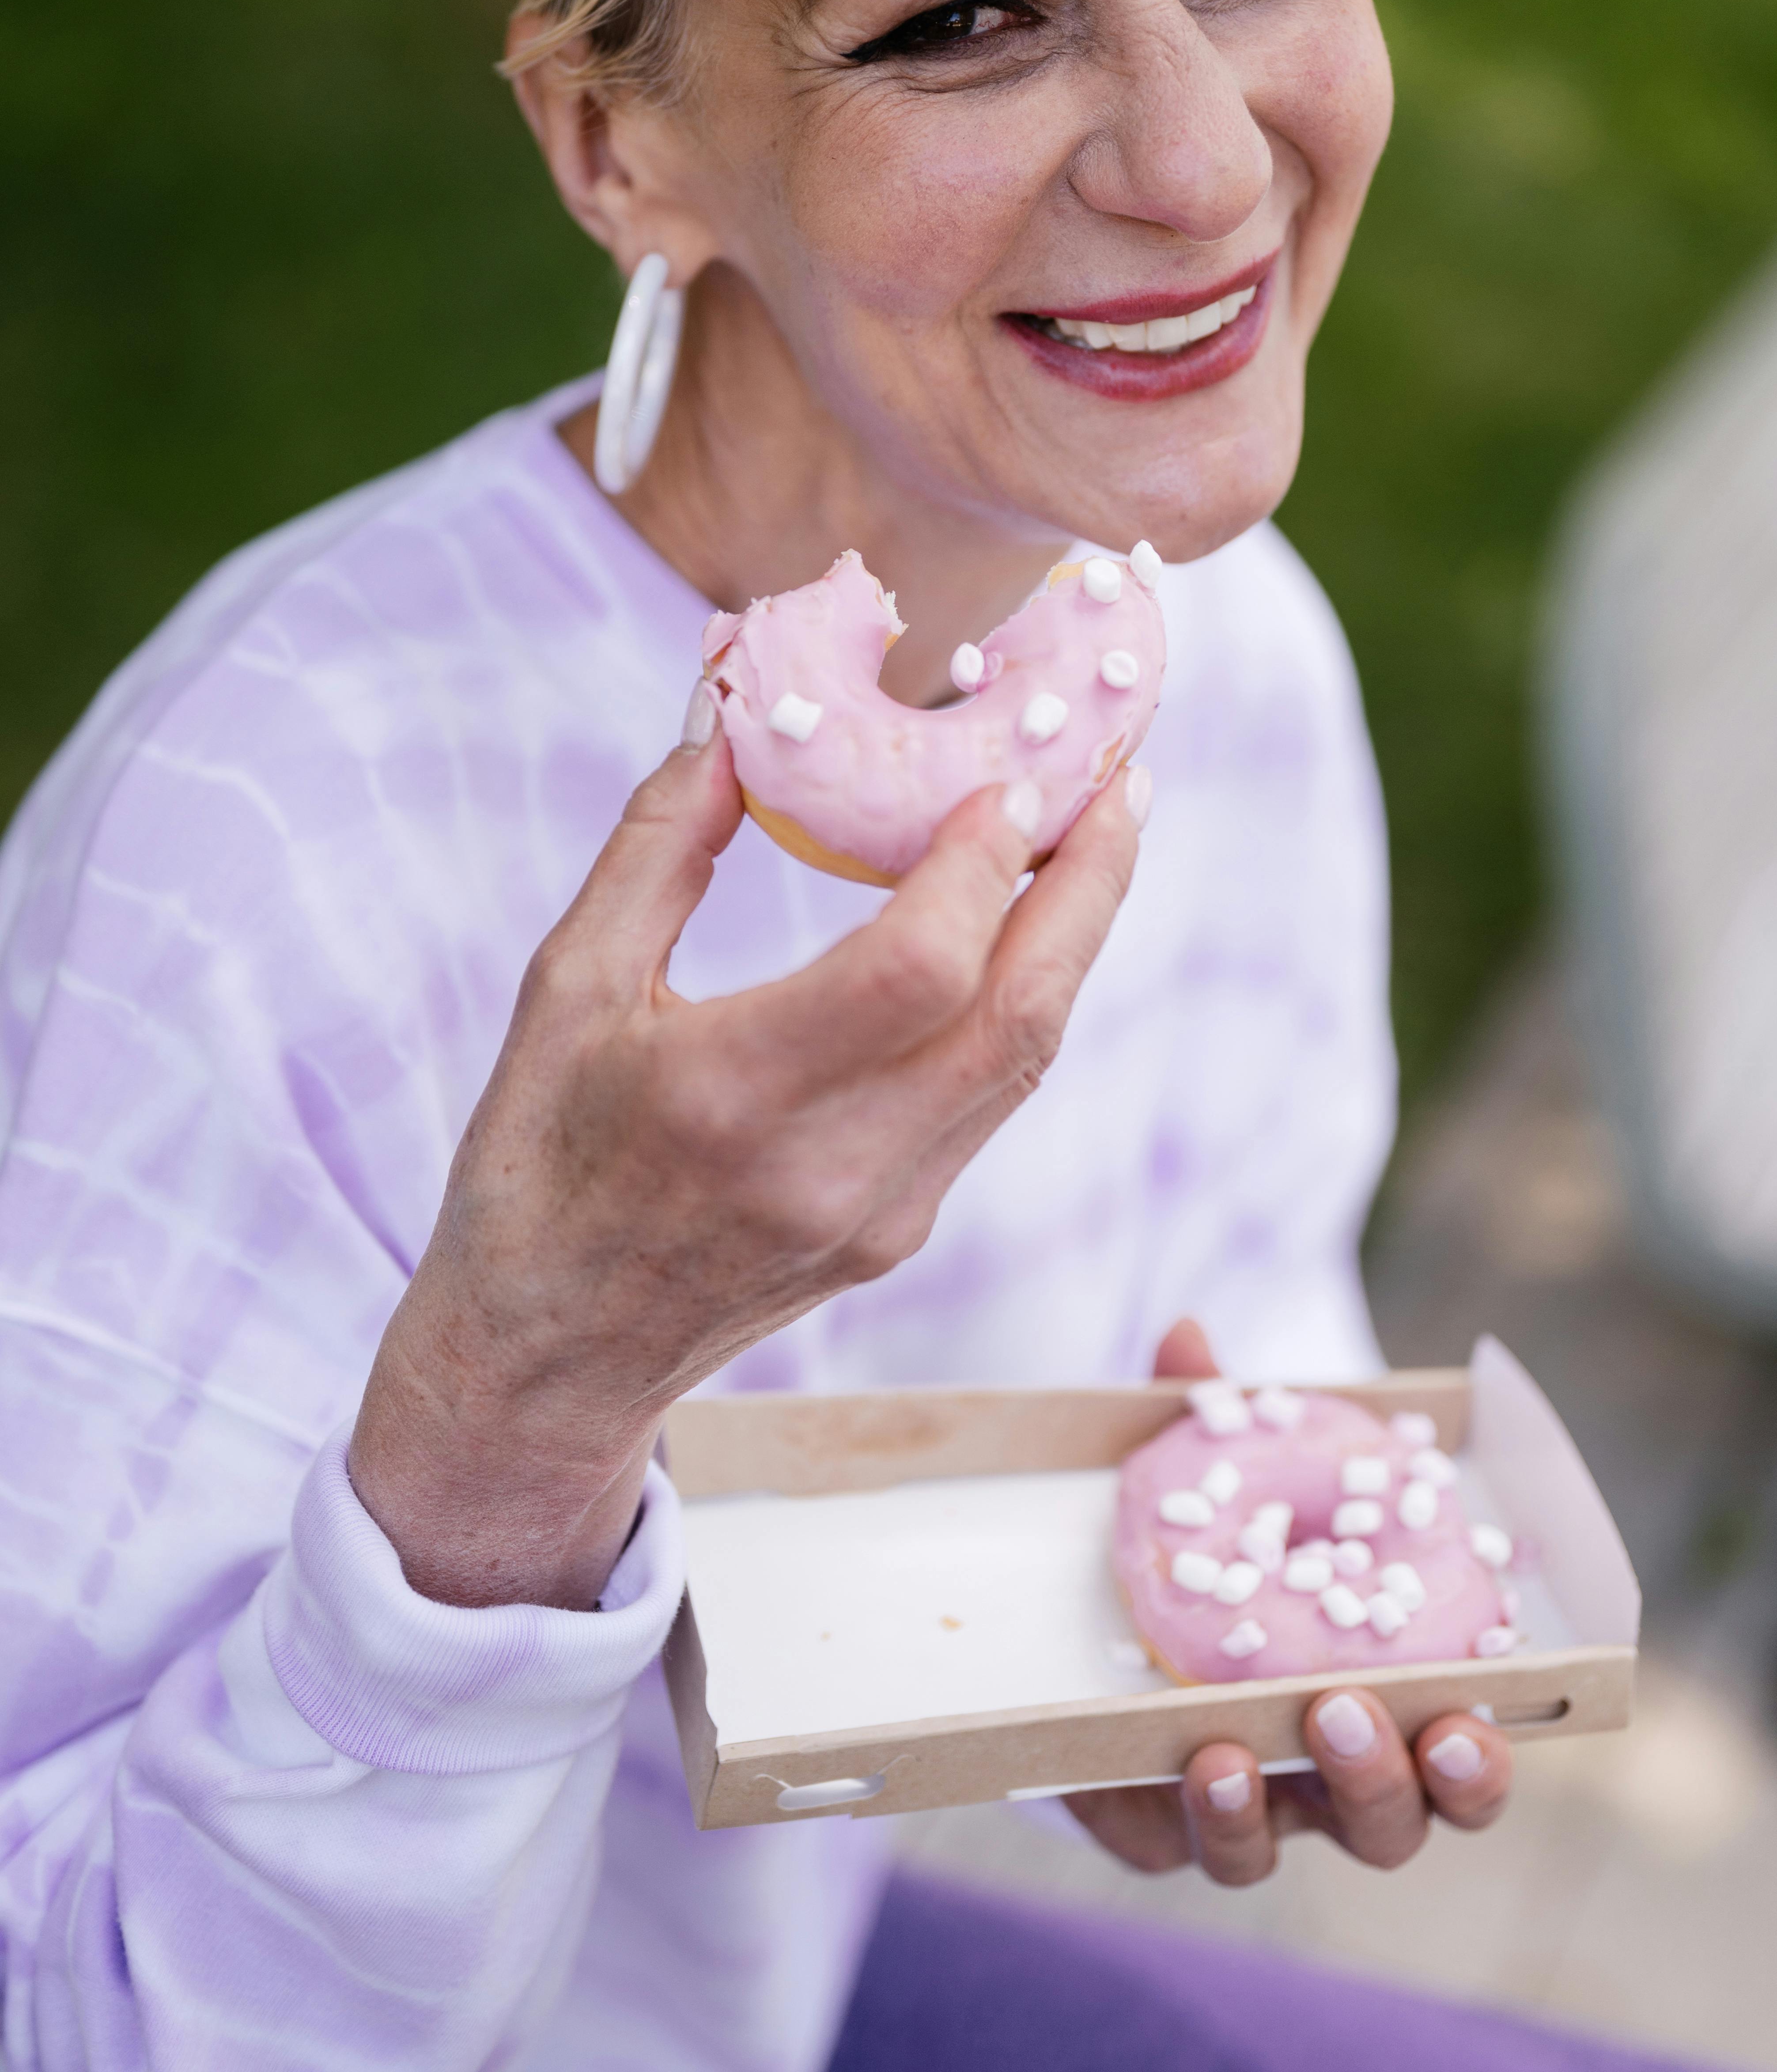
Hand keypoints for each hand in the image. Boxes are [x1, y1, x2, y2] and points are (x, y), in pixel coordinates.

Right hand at [349, 699, 1145, 1608]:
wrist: (547, 1355)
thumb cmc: (535, 1158)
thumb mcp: (562, 989)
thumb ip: (655, 848)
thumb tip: (727, 716)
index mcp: (731, 1094)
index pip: (916, 970)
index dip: (980, 866)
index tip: (1008, 778)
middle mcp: (826, 1165)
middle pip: (1017, 1015)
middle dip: (1089, 889)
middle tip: (1123, 782)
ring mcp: (878, 1213)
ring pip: (1024, 1061)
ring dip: (1076, 942)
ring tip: (1100, 837)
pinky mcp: (898, 1235)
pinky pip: (990, 1098)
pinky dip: (1022, 1002)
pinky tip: (1025, 931)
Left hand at [1064, 1318, 1511, 1881]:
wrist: (1089, 1636)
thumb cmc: (1199, 1557)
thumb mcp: (1214, 1486)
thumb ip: (1210, 1420)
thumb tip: (1186, 1333)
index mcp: (1375, 1699)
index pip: (1455, 1754)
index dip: (1477, 1757)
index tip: (1472, 1715)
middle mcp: (1318, 1773)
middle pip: (1389, 1825)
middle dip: (1383, 1782)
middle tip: (1348, 1711)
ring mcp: (1240, 1807)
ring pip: (1282, 1849)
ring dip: (1265, 1806)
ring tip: (1233, 1748)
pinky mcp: (1155, 1829)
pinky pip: (1182, 1848)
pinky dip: (1198, 1814)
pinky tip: (1192, 1762)